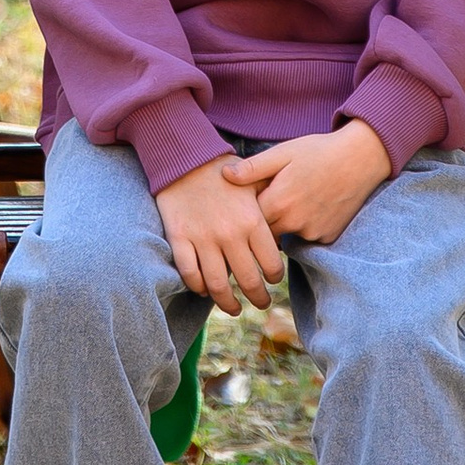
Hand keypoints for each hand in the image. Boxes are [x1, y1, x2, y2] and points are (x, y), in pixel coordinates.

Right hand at [154, 153, 287, 312]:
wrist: (185, 157)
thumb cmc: (223, 170)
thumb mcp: (254, 183)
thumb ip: (269, 207)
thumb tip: (284, 230)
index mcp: (252, 221)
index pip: (271, 265)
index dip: (274, 278)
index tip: (272, 281)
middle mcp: (230, 234)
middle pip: (248, 282)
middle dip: (258, 298)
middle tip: (261, 303)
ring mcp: (203, 238)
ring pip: (218, 285)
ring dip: (228, 303)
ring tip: (235, 308)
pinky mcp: (180, 238)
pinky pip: (190, 274)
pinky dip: (198, 287)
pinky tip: (204, 290)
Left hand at [225, 119, 392, 248]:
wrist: (361, 158)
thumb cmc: (319, 151)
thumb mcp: (284, 152)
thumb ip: (253, 168)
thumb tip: (224, 176)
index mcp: (279, 202)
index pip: (248, 221)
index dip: (242, 214)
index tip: (241, 208)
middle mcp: (294, 223)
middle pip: (265, 234)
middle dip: (260, 225)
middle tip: (262, 208)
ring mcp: (313, 233)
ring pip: (286, 237)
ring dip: (283, 226)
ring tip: (290, 203)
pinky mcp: (328, 238)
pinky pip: (307, 238)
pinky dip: (304, 228)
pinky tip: (310, 209)